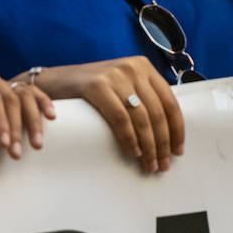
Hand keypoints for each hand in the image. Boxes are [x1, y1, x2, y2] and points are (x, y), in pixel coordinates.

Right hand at [34, 58, 183, 173]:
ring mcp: (115, 75)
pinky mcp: (96, 85)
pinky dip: (129, 139)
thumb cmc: (92, 90)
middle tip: (163, 166)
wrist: (54, 81)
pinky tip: (133, 153)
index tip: (178, 152)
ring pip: (142, 117)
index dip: (176, 129)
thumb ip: (141, 96)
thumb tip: (166, 131)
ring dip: (148, 146)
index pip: (170, 101)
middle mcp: (133, 67)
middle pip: (158, 112)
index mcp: (144, 66)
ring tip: (149, 165)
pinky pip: (120, 118)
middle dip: (163, 143)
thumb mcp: (121, 85)